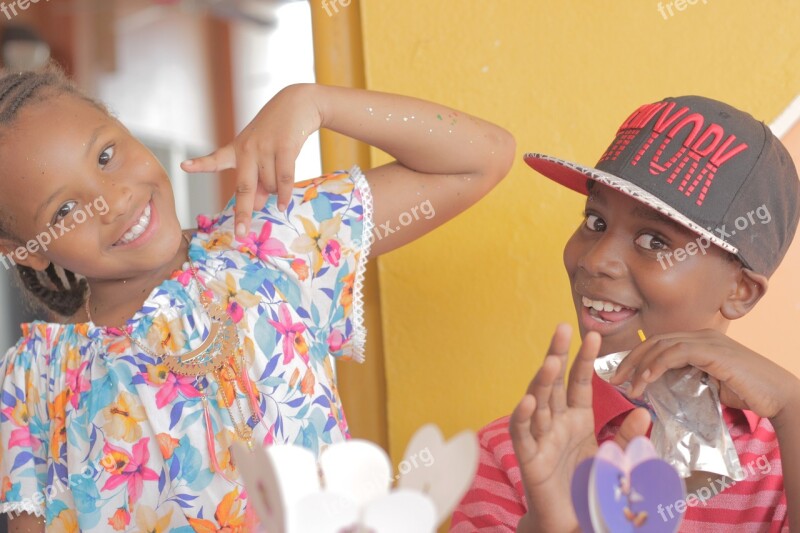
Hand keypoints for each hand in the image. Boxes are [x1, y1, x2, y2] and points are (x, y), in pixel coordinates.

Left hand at [181, 84, 320, 236]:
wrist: (298, 103)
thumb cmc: (276, 131)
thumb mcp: (261, 152)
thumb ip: (257, 179)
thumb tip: (258, 206)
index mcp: (237, 149)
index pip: (216, 159)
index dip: (200, 165)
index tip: (184, 166)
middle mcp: (247, 149)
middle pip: (243, 188)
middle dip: (243, 212)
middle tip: (241, 233)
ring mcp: (265, 148)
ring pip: (269, 185)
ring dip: (274, 193)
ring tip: (280, 187)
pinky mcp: (284, 147)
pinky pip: (283, 179)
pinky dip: (283, 195)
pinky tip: (282, 205)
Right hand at [511, 324, 650, 532]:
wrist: (573, 522)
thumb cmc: (590, 488)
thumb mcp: (616, 460)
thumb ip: (627, 437)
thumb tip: (643, 410)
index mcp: (577, 419)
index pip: (580, 382)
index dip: (584, 359)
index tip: (593, 335)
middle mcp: (556, 422)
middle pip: (555, 383)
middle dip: (557, 354)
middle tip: (562, 328)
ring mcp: (540, 438)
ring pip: (538, 403)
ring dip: (542, 382)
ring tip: (551, 362)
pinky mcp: (528, 458)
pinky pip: (523, 434)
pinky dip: (523, 418)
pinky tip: (529, 402)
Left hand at [610, 329, 799, 419]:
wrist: (779, 396)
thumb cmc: (747, 393)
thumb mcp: (709, 385)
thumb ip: (687, 380)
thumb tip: (661, 388)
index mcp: (698, 341)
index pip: (658, 344)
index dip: (637, 357)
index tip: (620, 374)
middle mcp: (700, 335)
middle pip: (654, 342)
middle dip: (630, 359)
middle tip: (612, 378)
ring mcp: (707, 340)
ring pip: (661, 346)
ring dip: (640, 365)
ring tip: (627, 386)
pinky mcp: (712, 350)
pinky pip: (676, 353)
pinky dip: (657, 365)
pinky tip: (645, 380)